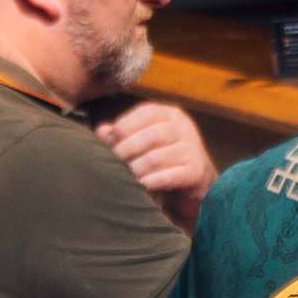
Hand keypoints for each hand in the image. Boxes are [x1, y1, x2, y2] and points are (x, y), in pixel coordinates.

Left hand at [95, 96, 217, 215]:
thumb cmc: (163, 159)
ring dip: (136, 168)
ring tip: (126, 175)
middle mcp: (184, 128)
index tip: (111, 140)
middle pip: (151, 135)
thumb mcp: (143, 142)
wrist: (195, 183)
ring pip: (156, 157)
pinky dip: (150, 182)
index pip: (146, 112)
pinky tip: (140, 185)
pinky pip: (167, 177)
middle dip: (127, 149)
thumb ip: (122, 134)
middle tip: (114, 161)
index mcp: (171, 115)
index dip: (125, 125)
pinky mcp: (195, 171)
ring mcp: (192, 149)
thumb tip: (102, 131)